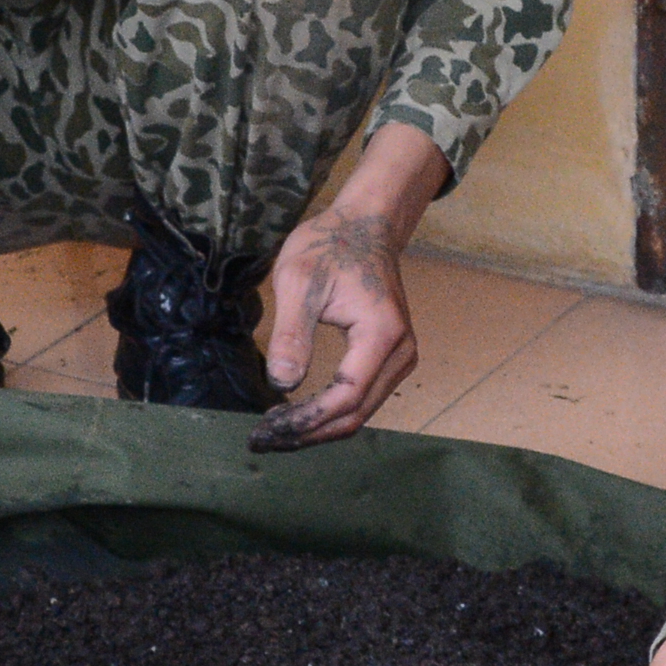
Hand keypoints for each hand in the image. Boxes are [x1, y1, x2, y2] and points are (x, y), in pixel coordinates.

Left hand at [253, 125, 448, 450]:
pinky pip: (363, 398)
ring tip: (276, 430)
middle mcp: (401, 352)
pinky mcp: (391, 359)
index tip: (268, 427)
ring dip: (319, 428)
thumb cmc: (329, 246)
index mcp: (381, 334)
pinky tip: (299, 415)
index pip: (345, 396)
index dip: (306, 419)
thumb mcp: (299, 282)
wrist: (364, 227)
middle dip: (309, 432)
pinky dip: (331, 413)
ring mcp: (401, 358)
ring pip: (361, 412)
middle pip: (356, 414)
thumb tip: (281, 384)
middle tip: (264, 438)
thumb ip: (291, 334)